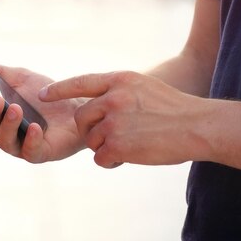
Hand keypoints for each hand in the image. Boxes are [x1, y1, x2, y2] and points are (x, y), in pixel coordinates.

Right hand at [0, 65, 84, 162]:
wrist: (78, 108)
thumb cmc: (49, 96)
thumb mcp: (25, 79)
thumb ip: (4, 73)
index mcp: (0, 114)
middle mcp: (6, 132)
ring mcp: (22, 145)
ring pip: (5, 141)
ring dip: (8, 125)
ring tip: (15, 109)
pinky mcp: (40, 154)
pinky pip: (30, 151)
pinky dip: (30, 139)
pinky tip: (34, 127)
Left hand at [40, 71, 211, 167]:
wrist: (198, 126)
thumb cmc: (174, 109)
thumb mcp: (143, 87)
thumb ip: (118, 91)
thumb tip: (94, 104)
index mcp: (119, 80)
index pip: (81, 82)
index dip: (60, 89)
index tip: (43, 95)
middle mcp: (113, 97)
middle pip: (82, 117)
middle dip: (90, 130)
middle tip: (109, 137)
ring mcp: (114, 120)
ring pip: (91, 139)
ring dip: (105, 147)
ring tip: (129, 146)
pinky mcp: (118, 144)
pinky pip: (100, 157)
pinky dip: (112, 161)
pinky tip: (130, 156)